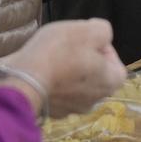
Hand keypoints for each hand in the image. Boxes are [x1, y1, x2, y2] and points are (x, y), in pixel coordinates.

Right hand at [4, 20, 126, 117]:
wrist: (23, 80)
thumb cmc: (60, 52)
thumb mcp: (89, 30)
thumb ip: (103, 30)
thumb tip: (100, 36)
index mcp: (110, 83)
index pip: (116, 64)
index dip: (103, 48)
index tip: (87, 40)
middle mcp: (95, 101)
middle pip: (95, 75)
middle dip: (84, 59)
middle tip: (68, 47)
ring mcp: (72, 109)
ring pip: (75, 84)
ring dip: (67, 71)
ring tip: (52, 57)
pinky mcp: (51, 111)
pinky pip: (56, 92)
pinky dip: (51, 82)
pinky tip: (41, 70)